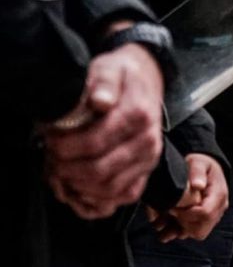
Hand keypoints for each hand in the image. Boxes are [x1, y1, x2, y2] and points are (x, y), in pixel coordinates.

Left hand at [44, 43, 164, 219]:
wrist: (147, 81)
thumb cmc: (123, 77)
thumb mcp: (110, 68)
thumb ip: (104, 82)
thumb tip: (100, 100)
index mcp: (138, 116)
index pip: (94, 143)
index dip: (65, 147)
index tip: (49, 139)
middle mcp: (147, 141)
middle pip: (98, 170)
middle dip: (66, 168)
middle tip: (51, 157)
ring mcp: (148, 159)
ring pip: (108, 188)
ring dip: (78, 185)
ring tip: (61, 171)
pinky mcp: (146, 171)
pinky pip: (123, 196)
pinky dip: (98, 198)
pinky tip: (81, 186)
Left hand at [150, 153, 228, 241]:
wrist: (206, 169)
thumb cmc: (201, 165)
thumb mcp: (198, 163)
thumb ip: (197, 172)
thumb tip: (197, 185)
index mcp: (218, 195)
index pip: (205, 214)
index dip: (186, 214)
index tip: (173, 206)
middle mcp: (218, 209)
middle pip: (201, 230)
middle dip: (182, 225)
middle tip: (171, 212)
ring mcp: (212, 217)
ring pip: (196, 234)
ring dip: (178, 230)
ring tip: (164, 220)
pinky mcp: (204, 221)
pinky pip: (192, 233)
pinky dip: (178, 231)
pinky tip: (167, 222)